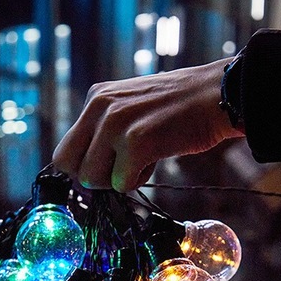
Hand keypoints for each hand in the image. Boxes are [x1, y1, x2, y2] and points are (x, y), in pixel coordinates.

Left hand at [53, 59, 244, 192]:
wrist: (217, 96)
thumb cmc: (177, 110)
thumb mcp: (130, 107)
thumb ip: (104, 130)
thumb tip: (83, 170)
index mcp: (96, 97)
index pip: (63, 150)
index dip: (83, 167)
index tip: (106, 167)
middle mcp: (100, 107)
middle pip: (69, 166)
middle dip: (94, 177)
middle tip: (122, 168)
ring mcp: (116, 124)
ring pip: (92, 178)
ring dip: (118, 179)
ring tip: (143, 159)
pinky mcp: (136, 142)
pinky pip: (121, 184)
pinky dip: (139, 180)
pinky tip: (156, 159)